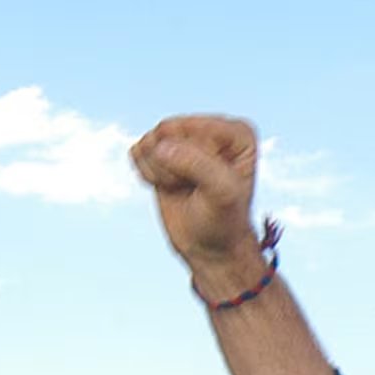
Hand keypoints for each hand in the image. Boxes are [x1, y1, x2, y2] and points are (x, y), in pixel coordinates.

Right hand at [131, 116, 263, 271]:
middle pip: (168, 131)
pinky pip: (137, 151)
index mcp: (238, 132)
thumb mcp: (222, 194)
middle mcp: (211, 130)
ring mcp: (184, 137)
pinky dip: (147, 174)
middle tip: (194, 188)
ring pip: (150, 141)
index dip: (195, 162)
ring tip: (183, 187)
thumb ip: (198, 165)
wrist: (209, 245)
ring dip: (160, 172)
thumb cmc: (223, 219)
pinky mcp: (160, 150)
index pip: (195, 129)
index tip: (212, 185)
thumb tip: (159, 147)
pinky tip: (169, 186)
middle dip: (174, 166)